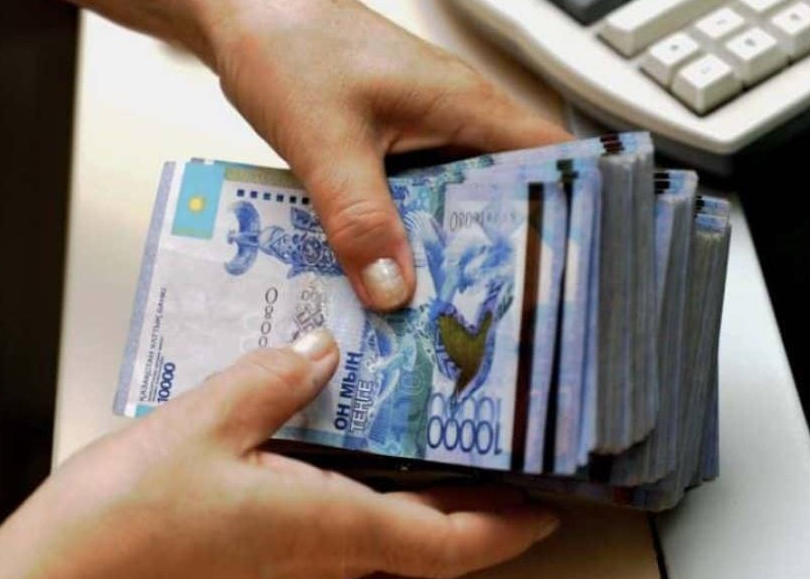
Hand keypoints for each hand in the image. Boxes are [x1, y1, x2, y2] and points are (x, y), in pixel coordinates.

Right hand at [0, 330, 556, 578]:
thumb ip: (278, 377)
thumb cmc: (123, 522)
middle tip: (495, 451)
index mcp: (329, 529)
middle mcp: (321, 566)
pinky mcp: (259, 573)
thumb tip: (323, 350)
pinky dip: (356, 498)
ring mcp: (289, 577)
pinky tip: (332, 451)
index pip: (451, 540)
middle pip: (423, 539)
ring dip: (411, 496)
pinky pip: (330, 535)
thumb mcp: (208, 418)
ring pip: (377, 538)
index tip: (549, 508)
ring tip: (421, 435)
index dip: (510, 527)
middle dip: (470, 501)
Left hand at [194, 0, 571, 308]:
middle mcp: (456, 119)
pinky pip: (417, 199)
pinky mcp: (393, 144)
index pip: (550, 159)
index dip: (569, 213)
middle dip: (504, 253)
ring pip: (458, 203)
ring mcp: (425, 131)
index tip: (564, 273)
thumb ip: (360, 219)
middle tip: (499, 317)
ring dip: (450, 250)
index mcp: (466, 105)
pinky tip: (392, 276)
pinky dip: (410, 236)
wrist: (240, 13)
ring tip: (447, 312)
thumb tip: (394, 292)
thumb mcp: (326, 141)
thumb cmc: (288, 44)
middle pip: (507, 195)